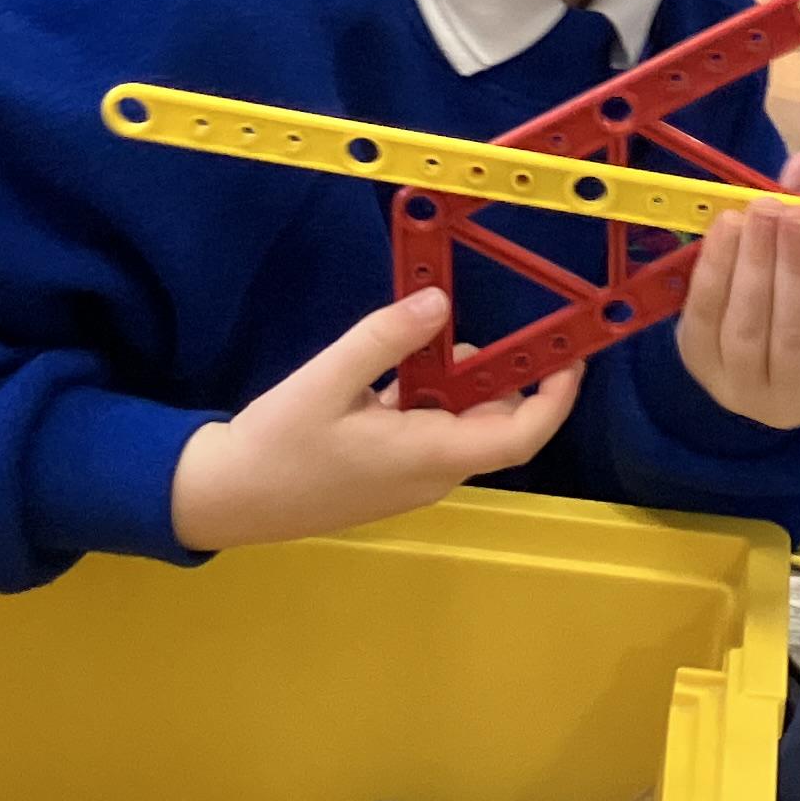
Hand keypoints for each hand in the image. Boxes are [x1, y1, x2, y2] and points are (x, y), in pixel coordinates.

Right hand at [167, 287, 580, 550]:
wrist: (229, 499)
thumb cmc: (278, 446)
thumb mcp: (328, 380)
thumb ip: (386, 338)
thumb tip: (438, 301)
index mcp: (430, 456)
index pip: (521, 435)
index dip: (556, 398)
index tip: (570, 356)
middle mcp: (433, 474)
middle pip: (493, 425)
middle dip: (496, 374)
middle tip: (474, 327)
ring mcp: (412, 479)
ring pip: (459, 426)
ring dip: (453, 382)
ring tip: (420, 341)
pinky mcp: (390, 475)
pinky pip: (430, 432)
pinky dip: (425, 397)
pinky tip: (391, 370)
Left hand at [673, 199, 799, 428]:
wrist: (750, 371)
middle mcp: (789, 400)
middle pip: (794, 333)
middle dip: (798, 267)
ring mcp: (739, 388)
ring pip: (747, 326)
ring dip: (756, 262)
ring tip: (765, 211)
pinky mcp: (698, 365)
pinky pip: (704, 316)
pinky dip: (716, 268)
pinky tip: (729, 226)